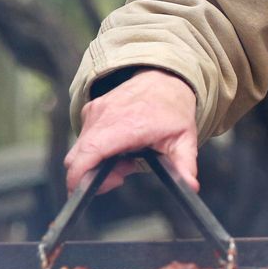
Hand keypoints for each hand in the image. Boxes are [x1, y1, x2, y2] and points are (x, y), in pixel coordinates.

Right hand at [64, 68, 199, 193]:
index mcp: (127, 124)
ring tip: (125, 158)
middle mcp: (105, 116)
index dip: (80, 176)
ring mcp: (95, 111)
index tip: (87, 190)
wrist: (165, 78)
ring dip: (96, 162)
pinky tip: (118, 146)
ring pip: (80, 150)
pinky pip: (83, 138)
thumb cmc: (173, 109)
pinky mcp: (90, 110)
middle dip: (91, 176)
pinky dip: (95, 149)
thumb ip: (184, 166)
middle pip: (77, 157)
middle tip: (121, 174)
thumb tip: (190, 187)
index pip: (90, 153)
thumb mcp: (184, 140)